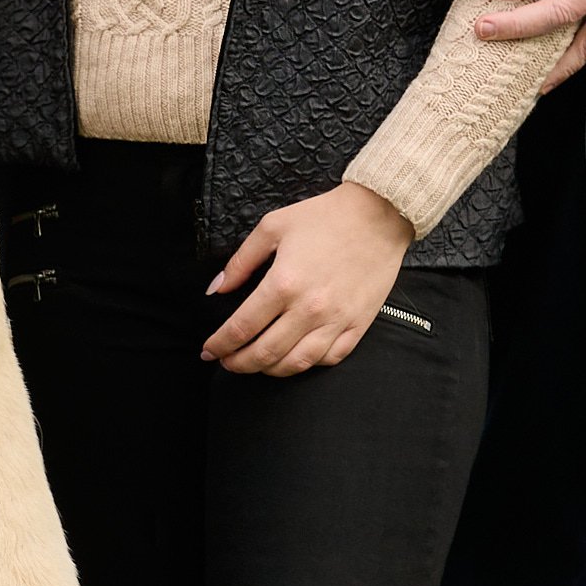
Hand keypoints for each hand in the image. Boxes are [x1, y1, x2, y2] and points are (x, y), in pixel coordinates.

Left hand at [201, 182, 414, 377]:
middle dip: (238, 363)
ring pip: (295, 364)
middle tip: (225, 362)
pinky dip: (306, 365)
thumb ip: (241, 261)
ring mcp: (336, 321)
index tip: (208, 351)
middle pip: (264, 353)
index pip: (242, 327)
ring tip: (254, 364)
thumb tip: (216, 289)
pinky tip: (292, 358)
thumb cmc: (324, 217)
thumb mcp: (272, 227)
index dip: (219, 344)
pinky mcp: (357, 326)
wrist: (377, 215)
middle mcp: (309, 309)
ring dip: (268, 370)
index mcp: (283, 283)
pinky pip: (328, 359)